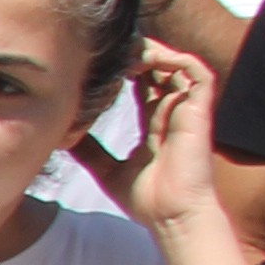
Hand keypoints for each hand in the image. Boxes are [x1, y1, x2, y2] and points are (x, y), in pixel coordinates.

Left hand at [94, 39, 226, 234]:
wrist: (171, 216)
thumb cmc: (147, 199)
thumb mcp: (106, 170)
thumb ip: (89, 150)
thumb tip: (64, 138)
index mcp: (155, 120)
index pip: (142, 81)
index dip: (124, 66)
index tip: (97, 61)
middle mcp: (173, 109)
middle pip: (158, 66)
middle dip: (136, 52)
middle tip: (108, 49)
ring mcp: (188, 108)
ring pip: (176, 62)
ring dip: (151, 51)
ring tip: (123, 53)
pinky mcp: (201, 110)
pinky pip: (195, 71)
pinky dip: (173, 59)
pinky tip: (144, 61)